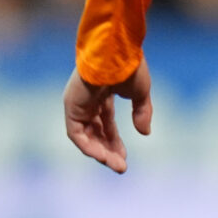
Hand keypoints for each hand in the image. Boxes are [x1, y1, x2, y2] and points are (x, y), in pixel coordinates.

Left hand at [63, 58, 153, 173]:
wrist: (115, 51)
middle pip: (95, 132)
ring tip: (115, 165)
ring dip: (99, 152)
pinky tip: (102, 156)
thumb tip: (145, 133)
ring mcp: (77, 105)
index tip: (125, 156)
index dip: (114, 141)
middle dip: (108, 150)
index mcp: (102, 94)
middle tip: (121, 166)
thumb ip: (141, 112)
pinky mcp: (71, 108)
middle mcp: (87, 102)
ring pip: (85, 136)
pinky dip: (88, 146)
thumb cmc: (129, 66)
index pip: (106, 123)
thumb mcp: (140, 93)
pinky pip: (76, 133)